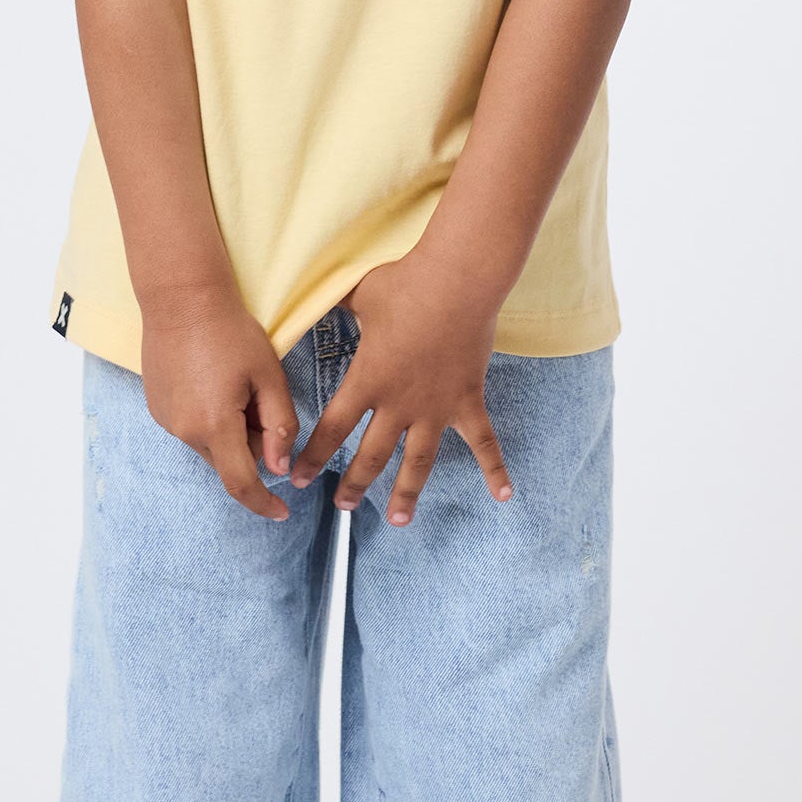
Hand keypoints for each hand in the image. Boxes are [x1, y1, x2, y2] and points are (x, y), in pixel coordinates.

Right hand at [139, 284, 298, 520]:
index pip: (242, 483)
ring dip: (229, 430)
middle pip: (229, 461)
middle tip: (259, 400)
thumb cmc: (230, 331)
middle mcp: (184, 431)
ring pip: (211, 445)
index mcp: (215, 425)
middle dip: (251, 443)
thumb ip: (280, 426)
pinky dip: (210, 418)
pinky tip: (212, 381)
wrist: (181, 299)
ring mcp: (166, 421)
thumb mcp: (268, 376)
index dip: (263, 503)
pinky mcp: (157, 409)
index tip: (281, 514)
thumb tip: (279, 467)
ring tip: (233, 384)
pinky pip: (192, 429)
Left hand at [288, 253, 513, 525]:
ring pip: (419, 461)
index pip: (331, 429)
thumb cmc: (406, 283)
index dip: (313, 456)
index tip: (298, 478)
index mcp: (367, 380)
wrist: (458, 280)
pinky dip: (494, 468)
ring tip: (399, 520)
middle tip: (344, 506)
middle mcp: (399, 403)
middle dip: (355, 484)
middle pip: (372, 455)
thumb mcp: (358, 293)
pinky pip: (483, 441)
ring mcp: (436, 406)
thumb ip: (336, 303)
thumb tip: (314, 290)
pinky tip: (503, 496)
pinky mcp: (467, 399)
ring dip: (408, 492)